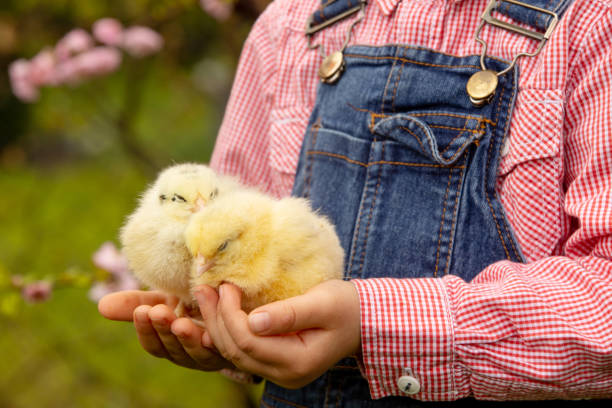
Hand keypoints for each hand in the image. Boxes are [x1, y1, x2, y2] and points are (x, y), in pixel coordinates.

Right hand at [98, 290, 231, 370]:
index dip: (146, 330)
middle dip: (164, 330)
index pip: (153, 345)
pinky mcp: (231, 348)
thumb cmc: (189, 303)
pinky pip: (223, 348)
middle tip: (159, 312)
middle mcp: (188, 354)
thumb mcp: (162, 302)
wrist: (228, 302)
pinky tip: (210, 332)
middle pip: (172, 349)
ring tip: (181, 322)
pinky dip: (216, 340)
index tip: (141, 311)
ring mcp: (210, 354)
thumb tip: (101, 306)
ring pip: (195, 351)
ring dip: (187, 337)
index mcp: (169, 344)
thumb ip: (135, 304)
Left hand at [195, 279, 360, 388]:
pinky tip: (218, 312)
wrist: (361, 320)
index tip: (226, 285)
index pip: (249, 341)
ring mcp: (279, 373)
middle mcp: (285, 375)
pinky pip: (243, 351)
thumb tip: (253, 320)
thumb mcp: (322, 303)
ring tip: (205, 296)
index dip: (230, 314)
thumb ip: (289, 313)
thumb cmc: (346, 306)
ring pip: (235, 353)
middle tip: (204, 288)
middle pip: (236, 350)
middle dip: (216, 318)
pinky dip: (228, 331)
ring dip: (217, 324)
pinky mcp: (275, 364)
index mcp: (298, 362)